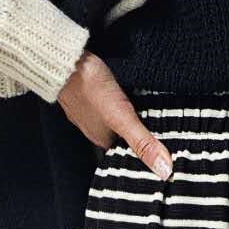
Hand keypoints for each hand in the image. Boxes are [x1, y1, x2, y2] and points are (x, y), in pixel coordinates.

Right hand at [58, 51, 171, 179]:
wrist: (63, 58)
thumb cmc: (91, 87)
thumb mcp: (122, 119)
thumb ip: (143, 143)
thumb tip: (164, 171)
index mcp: (101, 141)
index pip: (126, 154)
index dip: (143, 155)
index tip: (162, 155)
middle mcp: (93, 129)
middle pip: (121, 137)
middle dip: (138, 135)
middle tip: (161, 131)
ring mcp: (87, 109)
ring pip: (114, 119)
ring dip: (128, 117)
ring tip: (149, 114)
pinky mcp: (86, 90)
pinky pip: (106, 102)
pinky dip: (117, 102)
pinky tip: (126, 94)